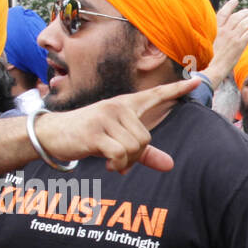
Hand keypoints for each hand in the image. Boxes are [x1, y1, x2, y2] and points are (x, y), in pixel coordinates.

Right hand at [33, 77, 198, 172]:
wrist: (52, 135)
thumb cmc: (87, 136)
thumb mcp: (117, 142)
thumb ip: (145, 154)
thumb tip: (170, 165)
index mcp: (125, 106)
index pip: (155, 95)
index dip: (175, 91)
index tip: (194, 82)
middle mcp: (118, 107)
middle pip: (146, 139)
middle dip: (136, 157)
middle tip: (120, 160)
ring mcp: (106, 117)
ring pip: (135, 147)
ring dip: (126, 162)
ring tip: (112, 160)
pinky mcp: (96, 132)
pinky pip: (121, 154)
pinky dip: (118, 165)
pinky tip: (108, 164)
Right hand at [202, 0, 247, 85]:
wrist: (217, 67)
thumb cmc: (216, 56)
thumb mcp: (215, 40)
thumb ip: (220, 32)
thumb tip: (228, 25)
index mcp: (218, 30)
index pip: (224, 13)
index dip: (230, 5)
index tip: (235, 1)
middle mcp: (225, 32)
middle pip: (236, 17)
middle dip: (243, 12)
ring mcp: (233, 38)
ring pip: (244, 24)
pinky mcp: (240, 45)